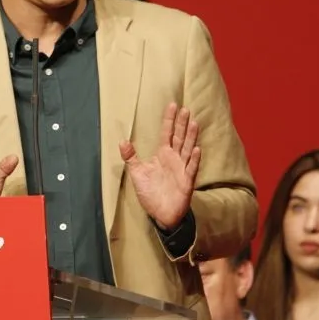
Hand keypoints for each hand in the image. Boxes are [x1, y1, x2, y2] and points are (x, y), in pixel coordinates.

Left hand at [119, 102, 201, 229]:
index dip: (169, 120)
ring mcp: (182, 169)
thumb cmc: (150, 193)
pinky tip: (197, 149)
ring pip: (187, 150)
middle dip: (182, 124)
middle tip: (186, 109)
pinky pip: (191, 169)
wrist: (160, 214)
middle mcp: (174, 159)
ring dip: (191, 137)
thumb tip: (122, 141)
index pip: (167, 133)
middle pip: (179, 137)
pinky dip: (194, 159)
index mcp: (162, 155)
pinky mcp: (187, 182)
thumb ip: (131, 157)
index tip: (173, 105)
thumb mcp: (137, 173)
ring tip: (193, 123)